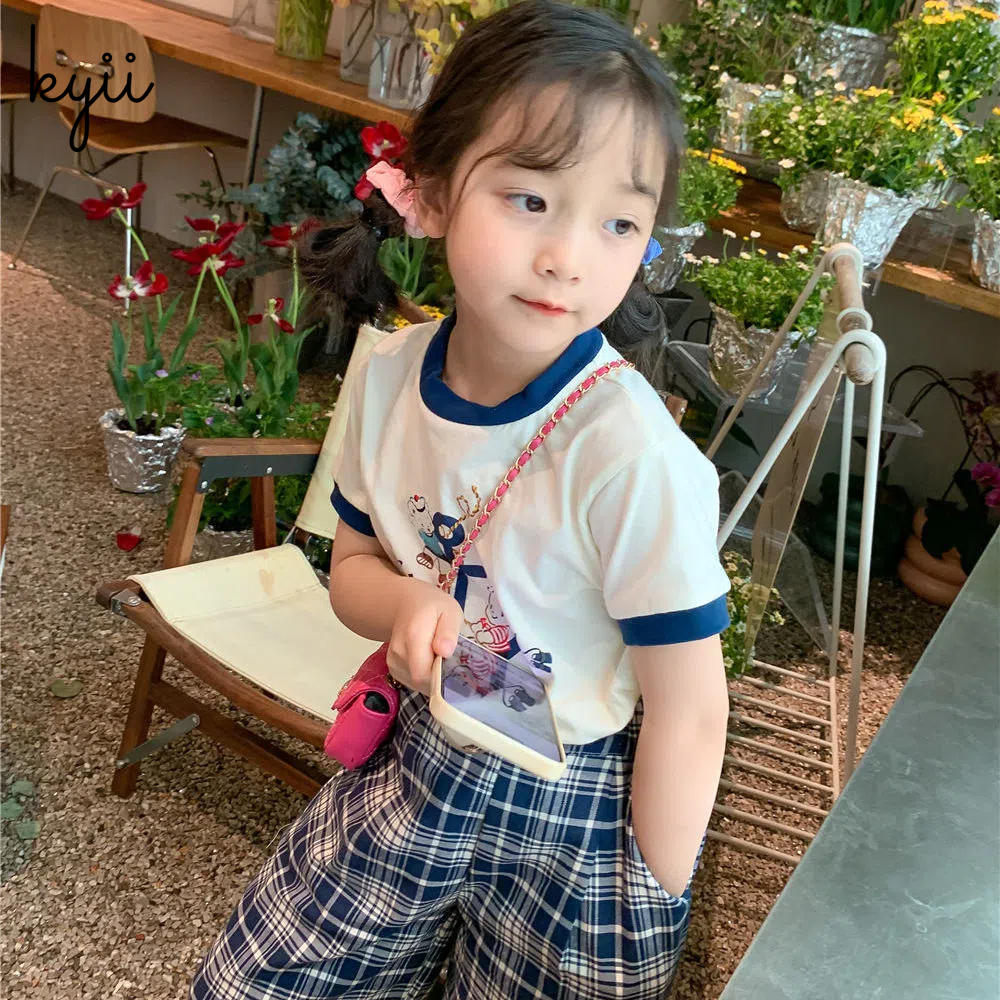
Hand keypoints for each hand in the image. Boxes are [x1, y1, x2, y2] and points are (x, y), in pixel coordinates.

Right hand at [387, 580, 463, 695]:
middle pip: (421, 681)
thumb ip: (449, 631)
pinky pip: (413, 682)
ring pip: (417, 684)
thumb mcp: (450, 611)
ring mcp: (393, 661)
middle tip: (447, 658)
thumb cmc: (432, 607)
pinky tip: (428, 660)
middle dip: (438, 677)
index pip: (422, 674)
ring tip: (436, 655)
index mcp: (413, 635)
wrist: (407, 604)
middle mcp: (398, 651)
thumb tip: (444, 651)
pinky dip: (424, 676)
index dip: (440, 678)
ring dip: (431, 676)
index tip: (451, 666)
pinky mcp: (393, 668)